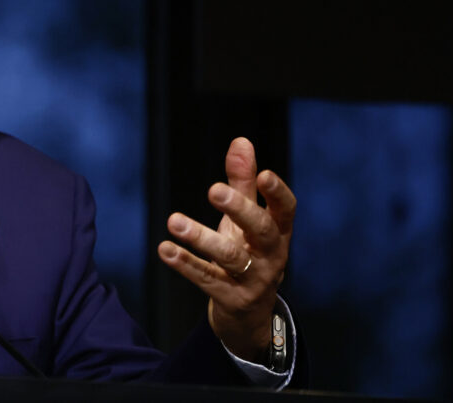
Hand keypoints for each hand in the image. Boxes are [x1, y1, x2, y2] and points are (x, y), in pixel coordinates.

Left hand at [157, 137, 295, 361]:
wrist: (249, 312)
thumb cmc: (249, 251)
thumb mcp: (248, 218)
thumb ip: (243, 181)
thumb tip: (241, 140)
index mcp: (279, 231)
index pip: (286, 210)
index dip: (277, 193)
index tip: (264, 174)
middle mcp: (272, 256)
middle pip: (261, 230)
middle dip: (239, 209)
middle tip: (213, 190)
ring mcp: (254, 279)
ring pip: (231, 257)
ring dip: (202, 238)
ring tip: (174, 221)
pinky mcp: (232, 298)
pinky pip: (207, 279)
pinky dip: (186, 264)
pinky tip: (165, 249)